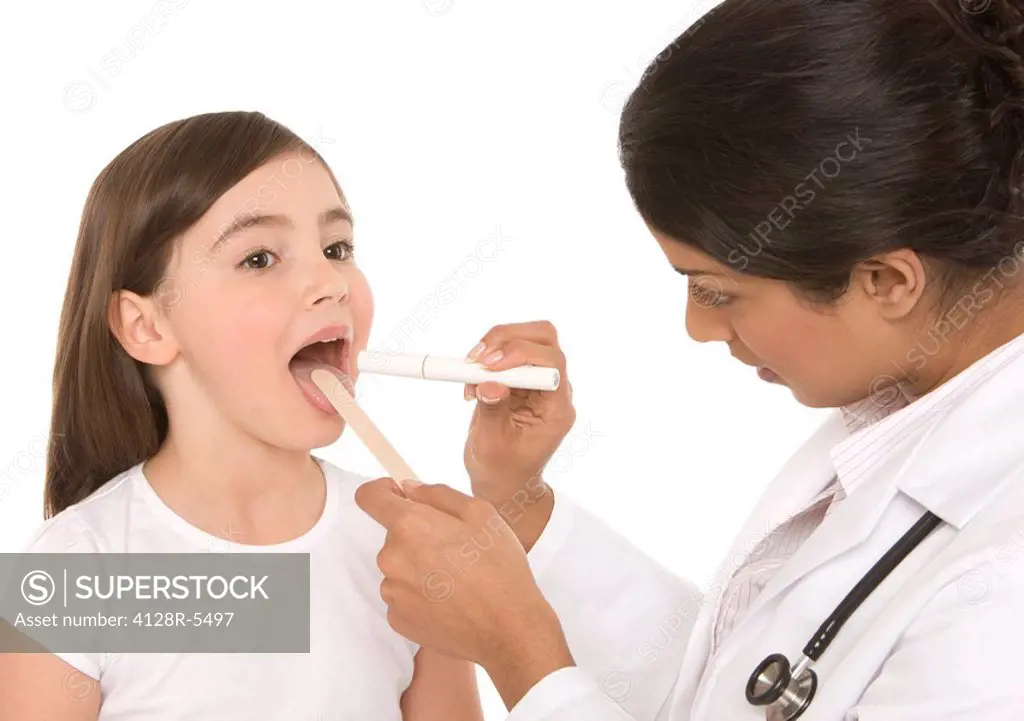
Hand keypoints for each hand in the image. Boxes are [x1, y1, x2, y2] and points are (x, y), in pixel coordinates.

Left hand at [355, 478, 574, 707]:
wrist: (507, 629)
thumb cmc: (499, 568)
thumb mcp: (481, 513)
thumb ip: (438, 494)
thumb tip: (409, 489)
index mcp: (409, 526)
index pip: (369, 496)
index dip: (382, 491)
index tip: (400, 496)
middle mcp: (391, 559)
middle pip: (393, 535)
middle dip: (417, 535)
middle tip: (454, 548)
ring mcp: (392, 592)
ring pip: (399, 567)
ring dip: (419, 567)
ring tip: (456, 579)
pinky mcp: (398, 619)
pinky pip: (403, 596)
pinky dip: (421, 594)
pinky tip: (450, 600)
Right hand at [462, 321, 575, 544]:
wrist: (504, 481)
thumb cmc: (502, 471)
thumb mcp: (492, 446)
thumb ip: (493, 412)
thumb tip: (489, 384)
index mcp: (557, 409)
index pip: (552, 363)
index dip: (521, 354)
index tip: (489, 366)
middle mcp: (552, 390)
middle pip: (544, 338)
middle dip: (508, 338)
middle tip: (477, 358)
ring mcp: (536, 383)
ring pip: (524, 338)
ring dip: (492, 347)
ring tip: (469, 372)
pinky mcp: (519, 380)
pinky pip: (504, 354)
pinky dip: (484, 360)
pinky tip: (470, 384)